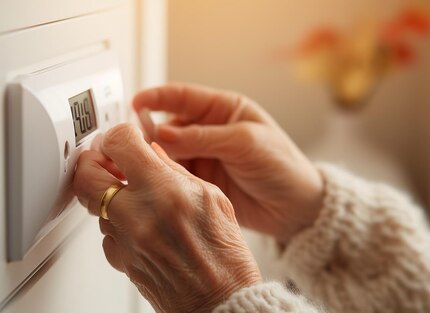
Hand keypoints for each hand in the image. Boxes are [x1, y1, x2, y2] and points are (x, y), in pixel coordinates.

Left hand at [73, 124, 261, 312]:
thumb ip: (175, 171)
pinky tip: (139, 225)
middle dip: (92, 161)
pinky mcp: (119, 260)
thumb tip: (152, 152)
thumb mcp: (212, 198)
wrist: (221, 301)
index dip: (118, 135)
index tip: (124, 139)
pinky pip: (105, 233)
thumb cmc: (225, 257)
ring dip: (107, 194)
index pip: (119, 144)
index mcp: (164, 191)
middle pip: (86, 174)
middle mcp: (138, 215)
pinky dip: (116, 223)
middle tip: (105, 160)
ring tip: (132, 195)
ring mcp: (125, 240)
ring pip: (94, 204)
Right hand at [133, 84, 323, 242]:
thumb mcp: (244, 143)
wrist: (297, 208)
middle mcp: (208, 131)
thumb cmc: (282, 166)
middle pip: (168, 125)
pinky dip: (161, 176)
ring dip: (152, 157)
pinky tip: (152, 180)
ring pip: (167, 152)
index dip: (157, 98)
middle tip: (132, 143)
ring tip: (139, 163)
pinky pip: (173, 175)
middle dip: (149, 132)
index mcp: (222, 110)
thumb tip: (162, 133)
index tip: (135, 103)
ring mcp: (202, 157)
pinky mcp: (199, 182)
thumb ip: (202, 137)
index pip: (182, 97)